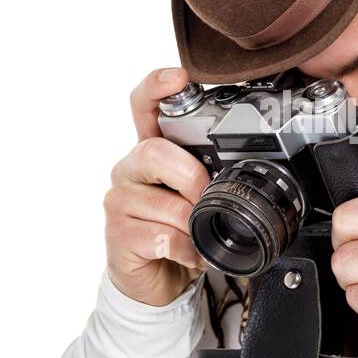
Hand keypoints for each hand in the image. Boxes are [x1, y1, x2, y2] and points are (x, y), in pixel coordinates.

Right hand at [103, 67, 210, 305]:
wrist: (157, 280)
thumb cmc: (179, 231)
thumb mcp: (197, 195)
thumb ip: (210, 172)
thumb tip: (239, 166)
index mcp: (151, 151)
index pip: (143, 107)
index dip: (157, 87)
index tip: (178, 78)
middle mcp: (130, 170)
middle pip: (154, 152)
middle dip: (191, 176)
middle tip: (206, 198)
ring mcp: (119, 202)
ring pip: (162, 202)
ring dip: (192, 223)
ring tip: (200, 234)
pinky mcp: (118, 235)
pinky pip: (160, 236)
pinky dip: (186, 249)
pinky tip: (190, 254)